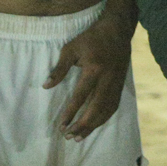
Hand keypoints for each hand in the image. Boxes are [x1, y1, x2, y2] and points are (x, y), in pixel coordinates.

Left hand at [44, 13, 131, 140]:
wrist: (118, 29)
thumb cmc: (91, 37)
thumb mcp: (71, 48)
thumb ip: (59, 68)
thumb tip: (46, 86)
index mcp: (94, 68)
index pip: (81, 96)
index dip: (71, 112)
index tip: (62, 125)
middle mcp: (107, 78)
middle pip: (96, 108)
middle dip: (82, 125)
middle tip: (69, 136)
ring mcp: (116, 82)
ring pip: (106, 109)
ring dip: (93, 125)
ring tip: (80, 136)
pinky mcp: (121, 83)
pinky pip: (113, 105)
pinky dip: (104, 118)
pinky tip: (95, 124)